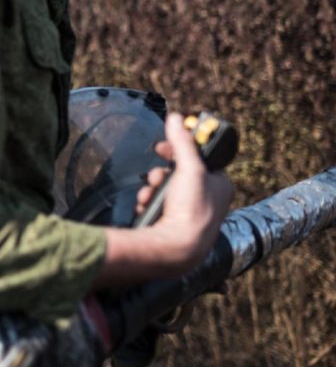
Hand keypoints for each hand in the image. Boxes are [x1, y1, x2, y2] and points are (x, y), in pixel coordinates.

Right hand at [140, 112, 234, 270]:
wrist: (176, 248)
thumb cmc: (192, 210)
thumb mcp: (189, 168)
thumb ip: (182, 142)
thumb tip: (176, 118)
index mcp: (220, 185)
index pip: (200, 158)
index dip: (180, 150)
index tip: (165, 146)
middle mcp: (208, 200)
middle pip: (179, 173)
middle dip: (161, 173)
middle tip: (156, 176)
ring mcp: (190, 213)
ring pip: (165, 189)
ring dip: (152, 188)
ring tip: (150, 194)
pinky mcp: (173, 224)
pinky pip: (157, 205)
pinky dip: (149, 203)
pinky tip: (146, 206)